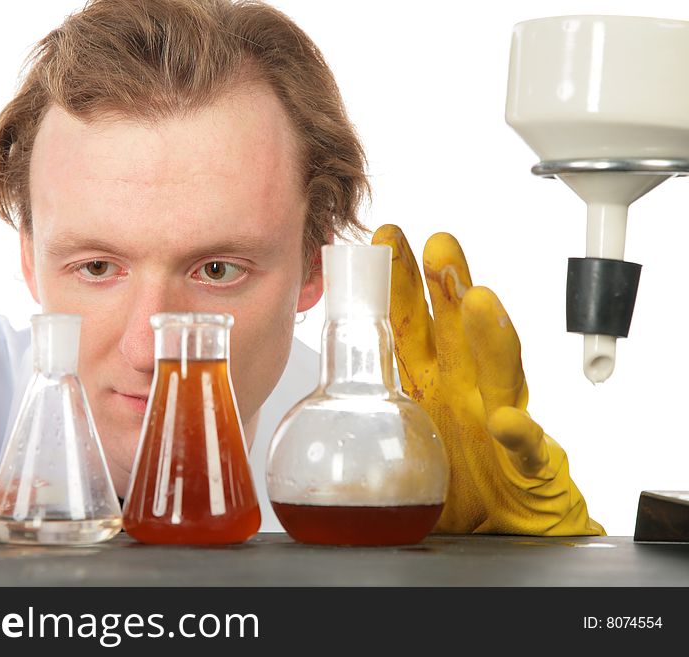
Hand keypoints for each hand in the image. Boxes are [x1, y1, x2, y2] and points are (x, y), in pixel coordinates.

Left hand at [372, 225, 603, 535]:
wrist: (504, 531)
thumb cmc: (451, 482)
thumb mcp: (394, 440)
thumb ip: (360, 413)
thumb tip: (307, 390)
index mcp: (427, 383)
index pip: (410, 325)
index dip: (398, 282)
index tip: (383, 239)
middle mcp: (463, 392)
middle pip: (456, 329)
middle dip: (446, 284)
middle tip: (437, 246)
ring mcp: (497, 424)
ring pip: (497, 372)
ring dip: (489, 335)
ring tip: (479, 302)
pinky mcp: (526, 467)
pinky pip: (524, 450)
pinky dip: (519, 435)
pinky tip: (508, 422)